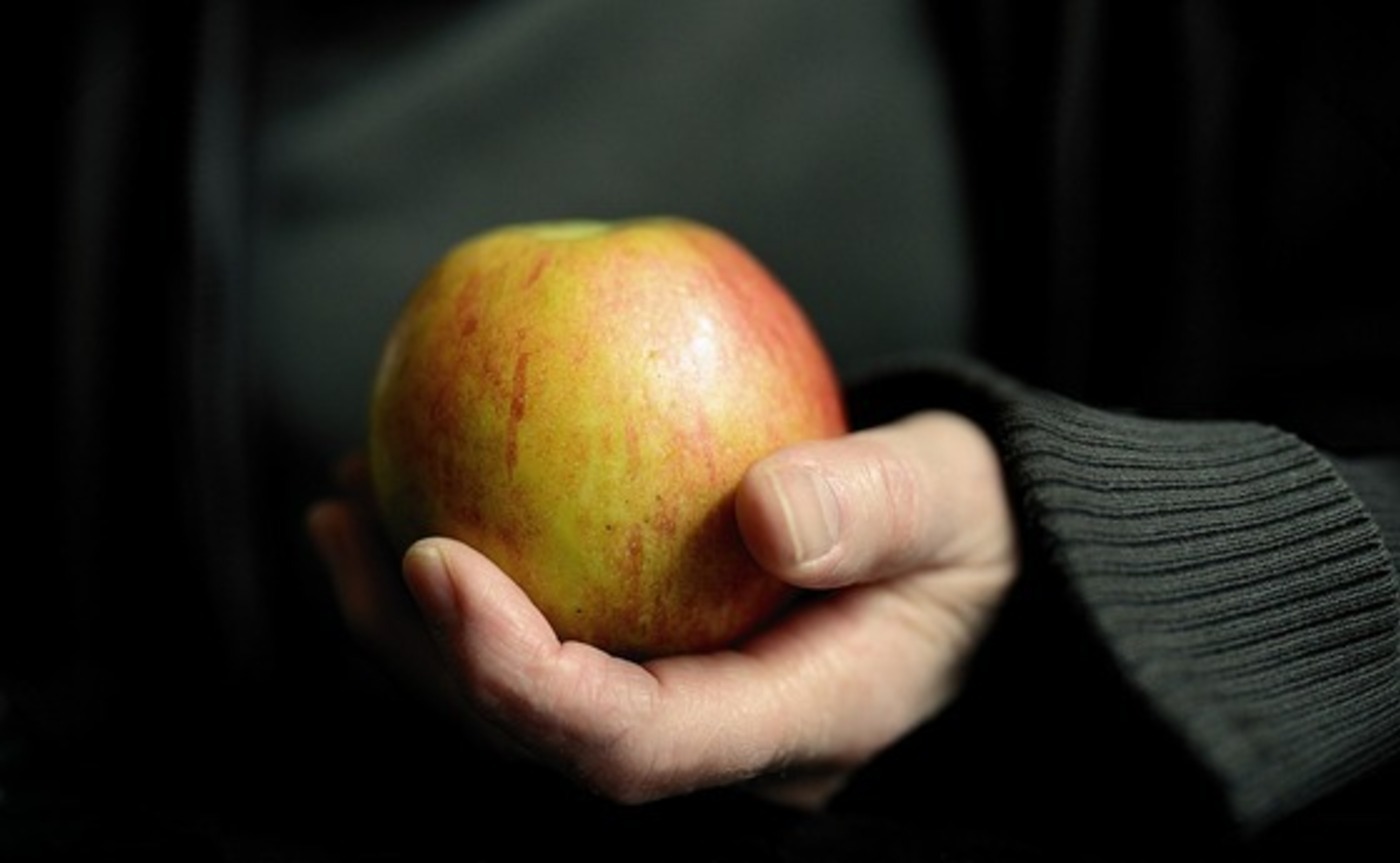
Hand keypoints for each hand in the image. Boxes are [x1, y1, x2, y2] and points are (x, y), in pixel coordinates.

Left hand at [308, 411, 1017, 807]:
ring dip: (416, 621)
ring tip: (343, 502)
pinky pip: (551, 633)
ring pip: (523, 699)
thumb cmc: (975, 528)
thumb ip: (875, 510)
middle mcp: (720, 743)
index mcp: (792, 725)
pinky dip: (472, 578)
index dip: (517, 676)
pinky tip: (420, 485)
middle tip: (342, 527)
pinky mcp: (664, 661)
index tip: (436, 561)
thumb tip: (761, 510)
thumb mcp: (954, 501)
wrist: (982, 559)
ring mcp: (687, 708)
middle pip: (540, 737)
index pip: (630, 745)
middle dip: (423, 654)